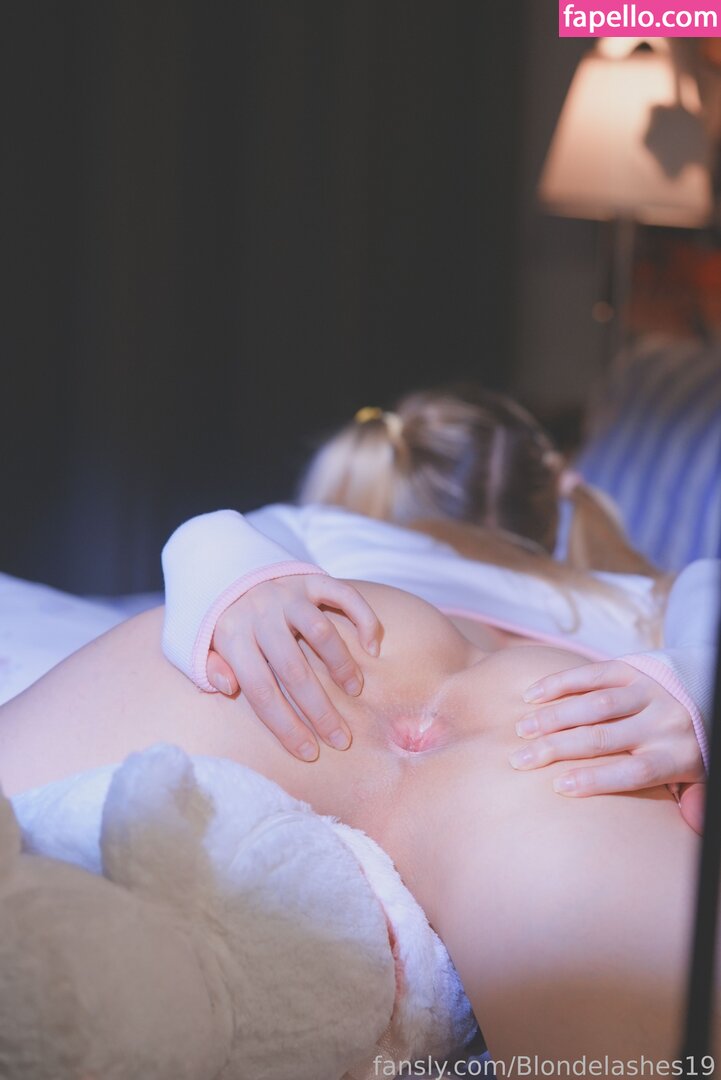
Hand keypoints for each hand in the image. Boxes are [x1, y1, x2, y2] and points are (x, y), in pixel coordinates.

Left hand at [206, 574, 381, 761]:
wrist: (219, 561)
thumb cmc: (214, 617)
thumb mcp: (193, 645)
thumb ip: (209, 668)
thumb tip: (229, 687)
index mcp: (231, 636)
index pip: (260, 691)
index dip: (286, 725)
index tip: (309, 752)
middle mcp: (260, 614)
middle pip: (293, 670)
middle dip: (320, 710)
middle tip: (342, 738)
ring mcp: (286, 594)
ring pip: (319, 632)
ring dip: (341, 665)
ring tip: (355, 691)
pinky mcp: (308, 577)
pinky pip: (342, 594)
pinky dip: (363, 618)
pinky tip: (372, 645)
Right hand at [509, 659, 704, 804]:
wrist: (710, 689)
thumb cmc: (693, 744)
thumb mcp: (700, 774)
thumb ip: (692, 798)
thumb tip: (690, 823)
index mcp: (677, 756)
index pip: (634, 772)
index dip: (595, 779)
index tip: (558, 786)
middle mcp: (662, 722)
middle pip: (602, 738)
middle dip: (556, 749)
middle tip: (519, 759)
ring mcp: (647, 692)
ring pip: (594, 705)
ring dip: (553, 717)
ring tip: (521, 730)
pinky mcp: (633, 668)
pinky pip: (593, 673)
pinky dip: (560, 683)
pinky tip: (532, 695)